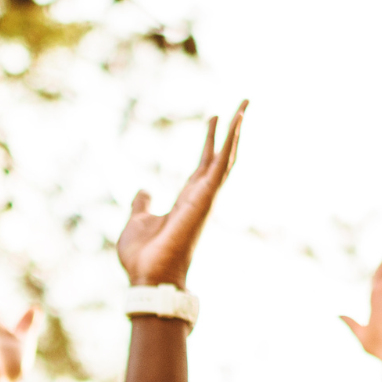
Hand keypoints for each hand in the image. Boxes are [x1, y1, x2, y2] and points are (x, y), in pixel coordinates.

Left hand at [118, 101, 246, 287]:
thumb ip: (142, 204)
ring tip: (244, 105)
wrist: (148, 277)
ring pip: (227, 157)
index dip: (210, 141)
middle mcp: (202, 196)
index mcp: (187, 200)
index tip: (214, 118)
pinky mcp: (206, 198)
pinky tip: (236, 122)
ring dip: (236, 130)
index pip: (204, 164)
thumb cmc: (143, 256)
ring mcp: (206, 197)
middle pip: (222, 156)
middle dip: (232, 131)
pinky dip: (230, 142)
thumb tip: (143, 190)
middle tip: (242, 104)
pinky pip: (221, 165)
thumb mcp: (137, 221)